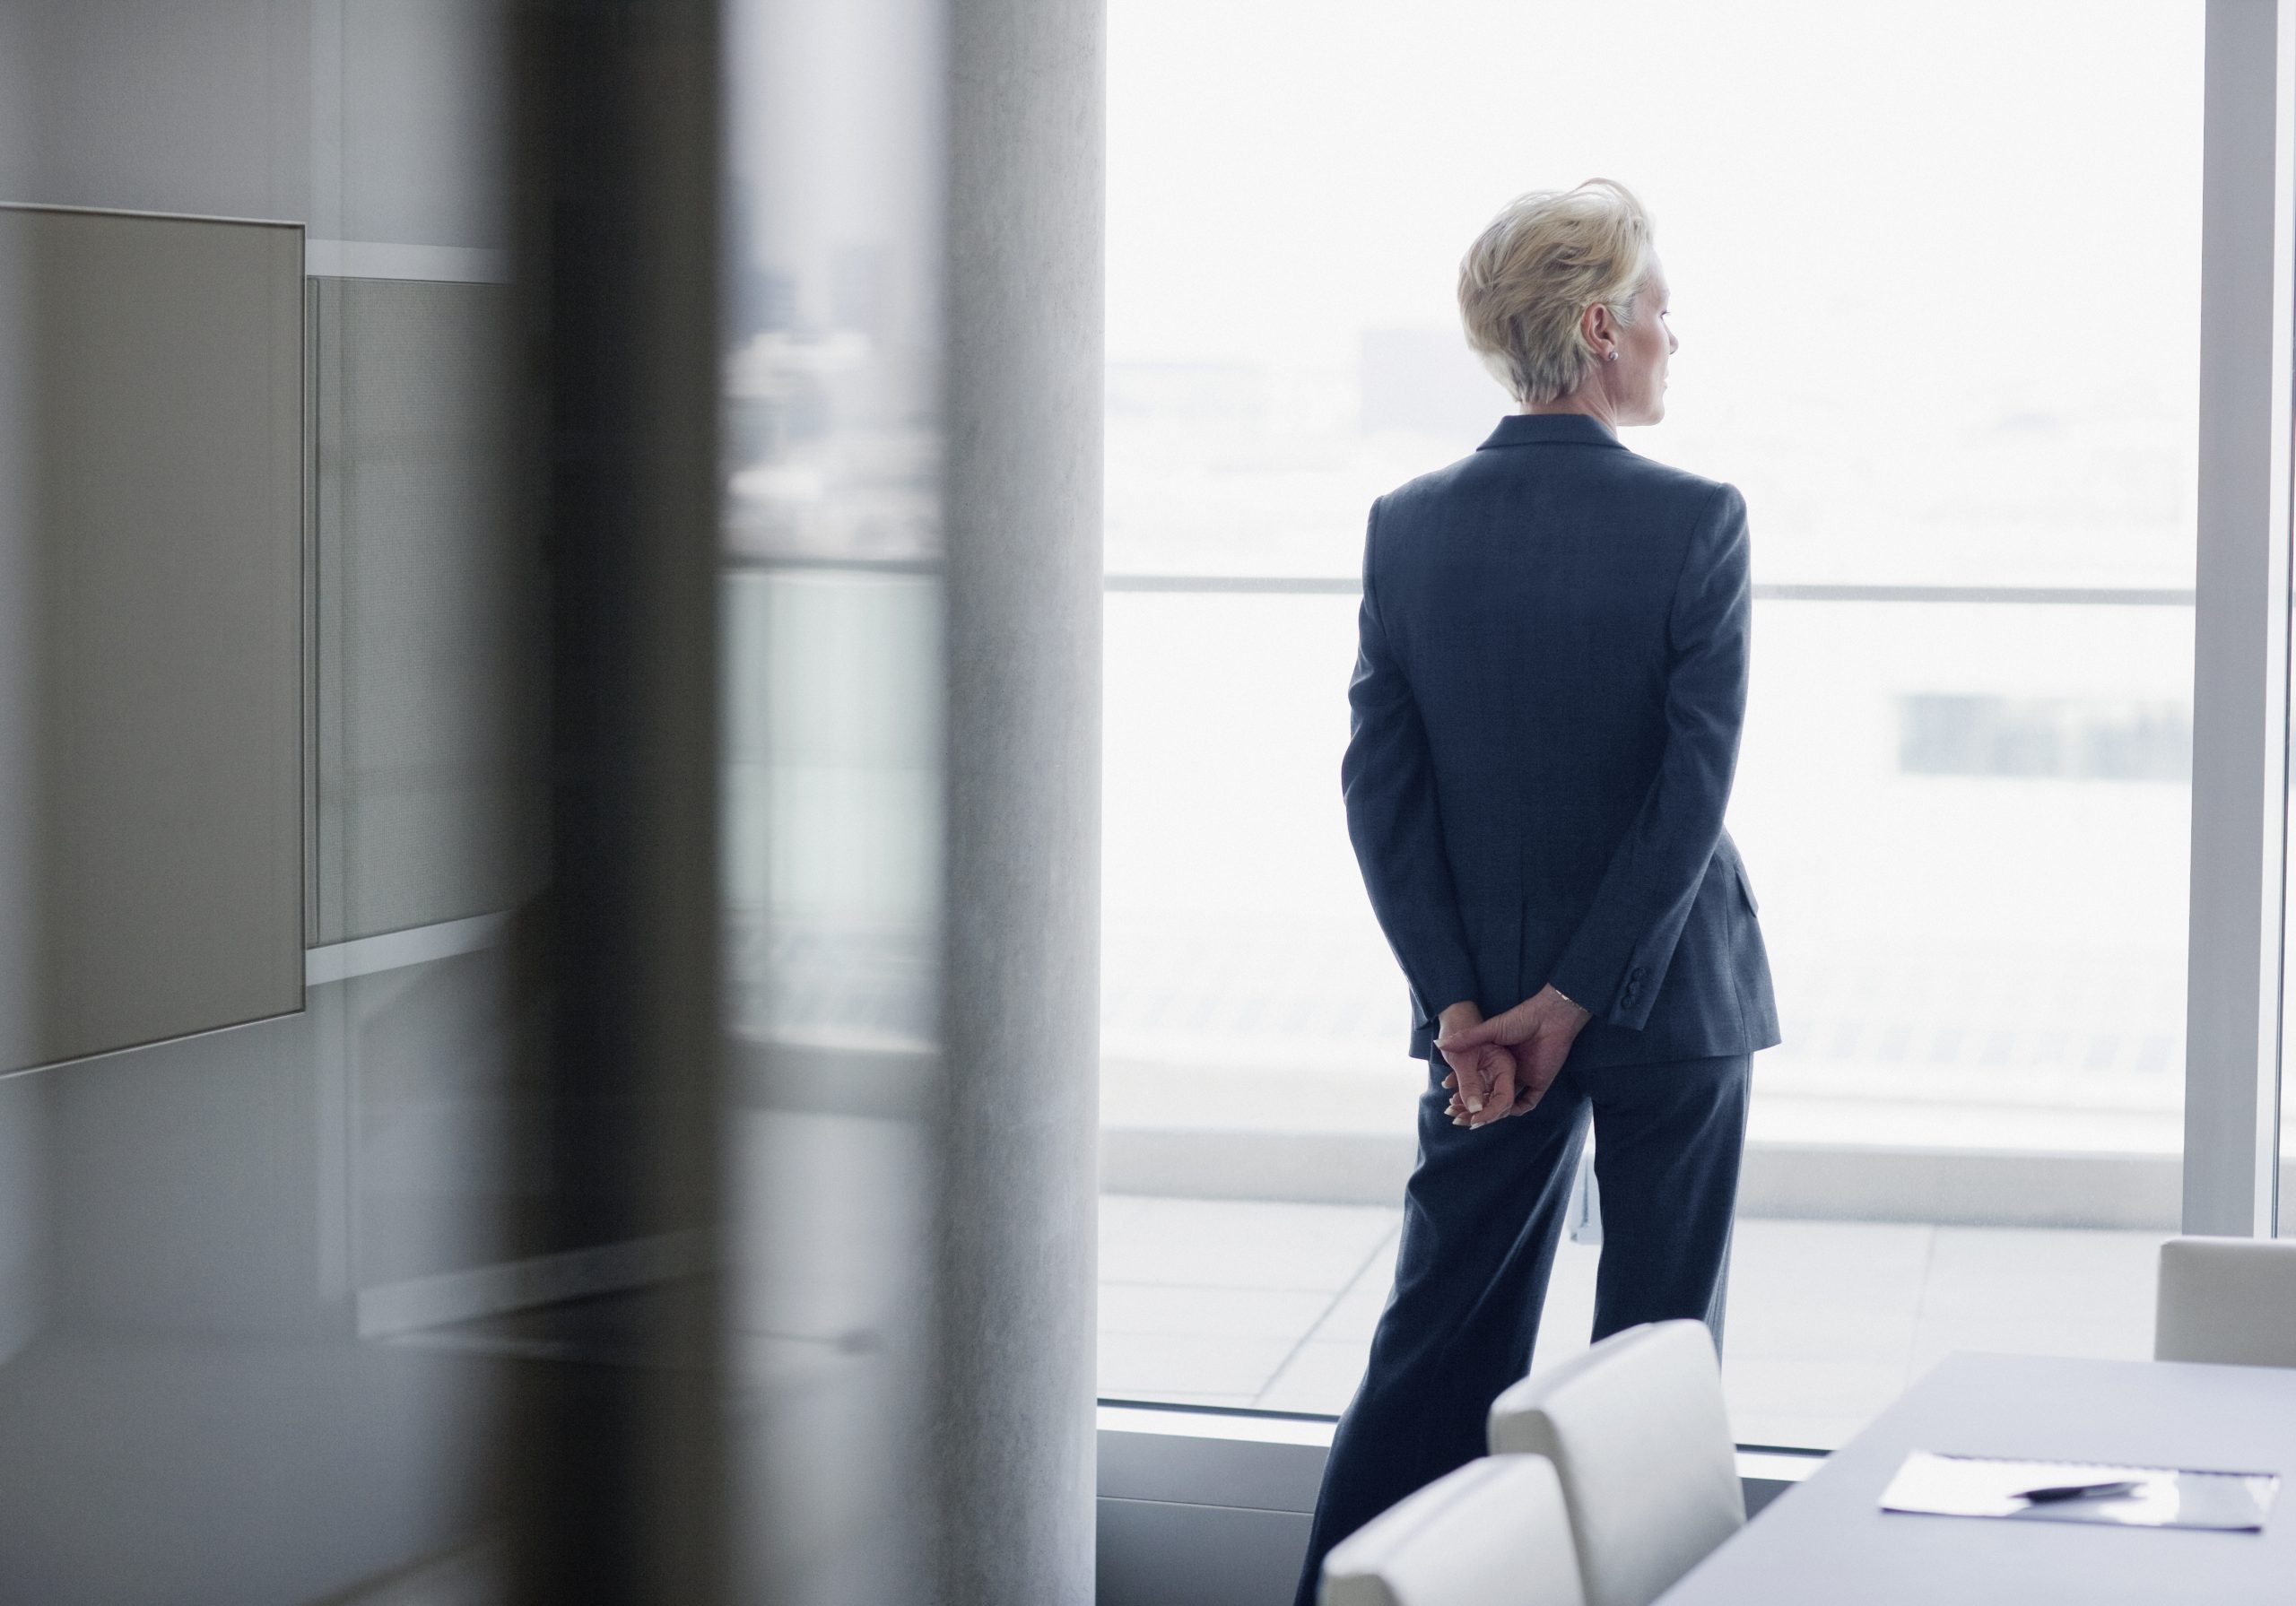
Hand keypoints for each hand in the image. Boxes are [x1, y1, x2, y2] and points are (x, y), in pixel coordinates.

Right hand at [1436, 985, 1591, 1120]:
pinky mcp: (1540, 1082)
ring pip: (1507, 1101)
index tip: (1449, 1091)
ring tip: (1476, 1114)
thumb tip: (1439, 1043)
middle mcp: (1511, 1070)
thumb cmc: (1521, 1019)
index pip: (1479, 1078)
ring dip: (1493, 1110)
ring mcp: (1525, 1077)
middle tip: (1457, 1109)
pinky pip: (1528, 1102)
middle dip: (1475, 1102)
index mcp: (1499, 1059)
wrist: (1549, 1017)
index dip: (1465, 1086)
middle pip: (1491, 1093)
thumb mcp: (1489, 1030)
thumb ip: (1466, 1039)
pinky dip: (1516, 1109)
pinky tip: (1502, 1110)